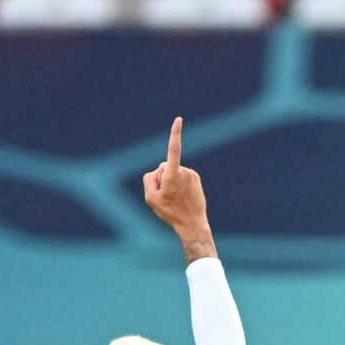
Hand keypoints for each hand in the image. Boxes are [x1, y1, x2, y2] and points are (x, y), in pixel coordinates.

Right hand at [141, 118, 213, 255]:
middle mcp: (183, 171)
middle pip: (163, 168)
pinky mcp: (195, 177)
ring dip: (170, 182)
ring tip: (175, 198)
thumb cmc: (170, 212)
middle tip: (165, 197)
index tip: (178, 120)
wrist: (192, 223)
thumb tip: (159, 171)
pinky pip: (181, 176)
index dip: (175, 134)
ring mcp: (191, 174)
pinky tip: (181, 197)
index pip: (173, 150)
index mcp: (172, 175)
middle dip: (161, 178)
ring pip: (172, 172)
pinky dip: (178, 184)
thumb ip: (149, 179)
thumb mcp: (150, 198)